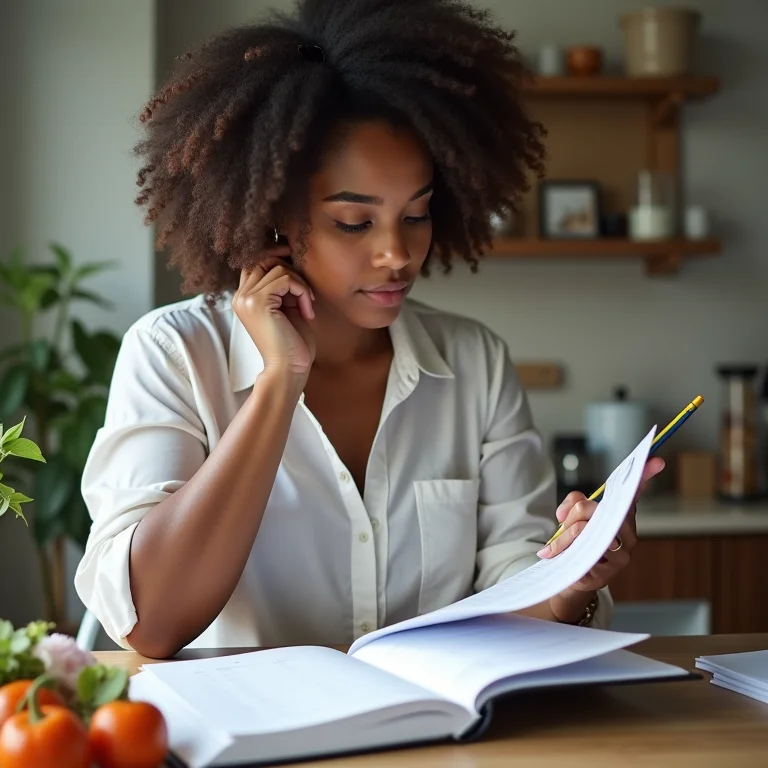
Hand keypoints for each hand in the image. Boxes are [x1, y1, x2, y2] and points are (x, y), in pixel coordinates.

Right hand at [232, 249, 315, 377]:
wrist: (289, 369)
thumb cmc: (292, 343)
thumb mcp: (287, 307)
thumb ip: (282, 285)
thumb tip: (289, 257)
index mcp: (244, 297)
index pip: (257, 261)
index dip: (277, 258)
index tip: (299, 270)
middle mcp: (240, 296)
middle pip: (265, 259)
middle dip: (291, 270)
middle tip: (305, 293)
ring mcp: (246, 298)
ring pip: (278, 268)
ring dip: (300, 284)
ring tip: (307, 306)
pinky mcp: (258, 302)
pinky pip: (285, 279)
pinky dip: (302, 291)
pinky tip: (307, 311)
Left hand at [539, 457, 664, 622]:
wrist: (568, 580)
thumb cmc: (575, 545)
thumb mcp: (571, 518)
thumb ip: (573, 503)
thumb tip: (574, 506)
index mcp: (622, 517)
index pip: (633, 495)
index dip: (644, 477)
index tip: (655, 460)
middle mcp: (629, 535)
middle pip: (597, 509)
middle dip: (576, 512)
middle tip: (562, 520)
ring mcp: (622, 556)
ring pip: (586, 529)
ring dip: (565, 535)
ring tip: (552, 547)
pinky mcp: (607, 574)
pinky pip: (580, 552)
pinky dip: (562, 550)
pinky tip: (553, 555)